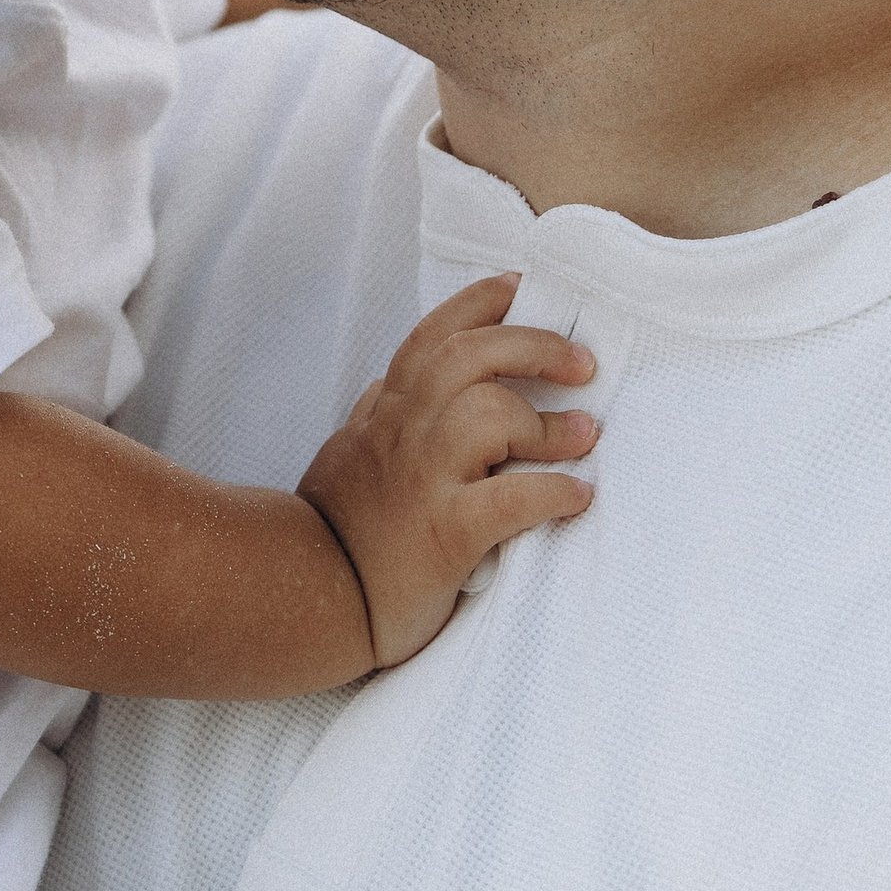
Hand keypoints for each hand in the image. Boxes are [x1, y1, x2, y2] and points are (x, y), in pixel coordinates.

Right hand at [296, 273, 596, 665]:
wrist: (307, 601)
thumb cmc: (336, 534)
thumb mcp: (347, 454)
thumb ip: (376, 415)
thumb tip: (389, 383)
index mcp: (385, 413)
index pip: (433, 335)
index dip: (482, 302)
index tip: (523, 289)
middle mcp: (402, 433)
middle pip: (469, 356)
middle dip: (534, 347)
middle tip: (582, 364)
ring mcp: (423, 480)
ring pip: (489, 414)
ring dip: (548, 425)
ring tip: (582, 438)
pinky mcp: (445, 532)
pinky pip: (510, 498)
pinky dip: (552, 492)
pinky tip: (575, 497)